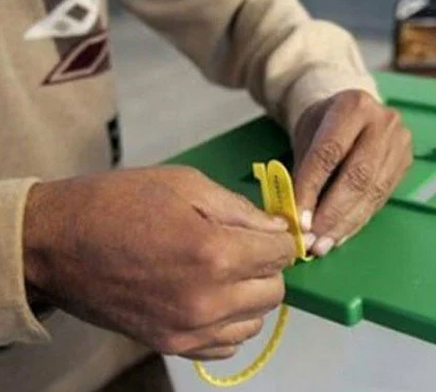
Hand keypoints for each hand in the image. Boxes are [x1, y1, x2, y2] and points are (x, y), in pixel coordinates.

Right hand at [22, 166, 294, 360]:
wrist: (57, 243)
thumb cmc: (119, 203)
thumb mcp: (186, 184)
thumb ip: (241, 209)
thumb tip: (279, 229)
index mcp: (216, 253)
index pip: (283, 253)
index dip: (279, 237)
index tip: (267, 231)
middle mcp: (210, 299)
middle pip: (275, 291)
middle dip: (268, 266)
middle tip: (244, 248)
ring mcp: (190, 329)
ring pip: (255, 321)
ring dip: (251, 296)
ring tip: (226, 274)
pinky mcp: (172, 346)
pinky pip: (227, 345)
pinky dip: (229, 323)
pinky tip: (212, 299)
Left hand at [293, 90, 412, 255]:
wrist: (353, 112)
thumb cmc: (323, 127)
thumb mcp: (306, 137)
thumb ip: (302, 172)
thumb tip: (296, 217)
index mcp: (352, 106)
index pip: (329, 153)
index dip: (312, 189)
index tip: (298, 221)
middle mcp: (383, 121)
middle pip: (357, 176)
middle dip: (332, 214)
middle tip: (313, 241)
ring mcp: (399, 142)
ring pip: (372, 191)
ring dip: (345, 224)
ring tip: (324, 244)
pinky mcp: (405, 162)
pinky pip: (381, 198)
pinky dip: (358, 220)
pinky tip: (340, 235)